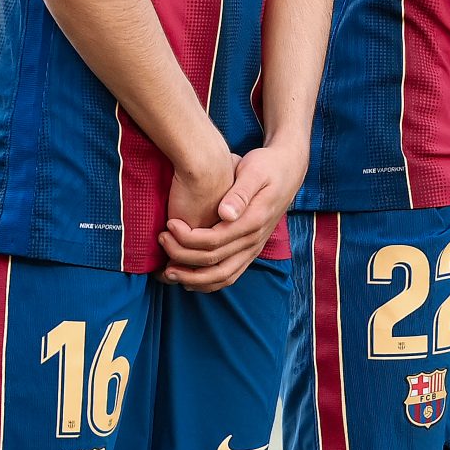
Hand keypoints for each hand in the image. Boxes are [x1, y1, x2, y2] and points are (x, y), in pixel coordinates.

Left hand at [158, 142, 307, 291]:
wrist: (288, 170)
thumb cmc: (266, 166)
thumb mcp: (253, 170)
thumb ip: (240, 193)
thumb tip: (225, 214)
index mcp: (253, 221)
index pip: (214, 241)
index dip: (187, 238)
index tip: (168, 225)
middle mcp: (254, 240)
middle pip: (213, 263)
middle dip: (182, 256)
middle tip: (161, 241)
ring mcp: (253, 249)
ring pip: (221, 277)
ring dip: (192, 278)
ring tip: (167, 271)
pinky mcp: (250, 251)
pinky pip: (228, 276)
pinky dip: (206, 283)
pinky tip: (187, 278)